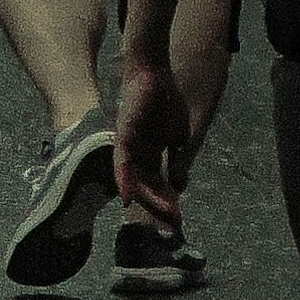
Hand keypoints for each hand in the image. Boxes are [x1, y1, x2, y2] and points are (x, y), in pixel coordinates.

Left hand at [115, 55, 191, 224]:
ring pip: (134, 180)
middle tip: (174, 225)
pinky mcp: (122, 137)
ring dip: (147, 198)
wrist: (153, 74)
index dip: (168, 202)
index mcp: (149, 154)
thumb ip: (177, 160)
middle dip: (160, 206)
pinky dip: (124, 180)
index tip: (179, 220)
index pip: (158, 184)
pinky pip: (120, 163)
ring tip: (162, 214)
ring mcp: (127, 147)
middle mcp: (135, 155)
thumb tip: (179, 185)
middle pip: (145, 187)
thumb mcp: (177, 136)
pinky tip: (127, 196)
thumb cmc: (165, 101)